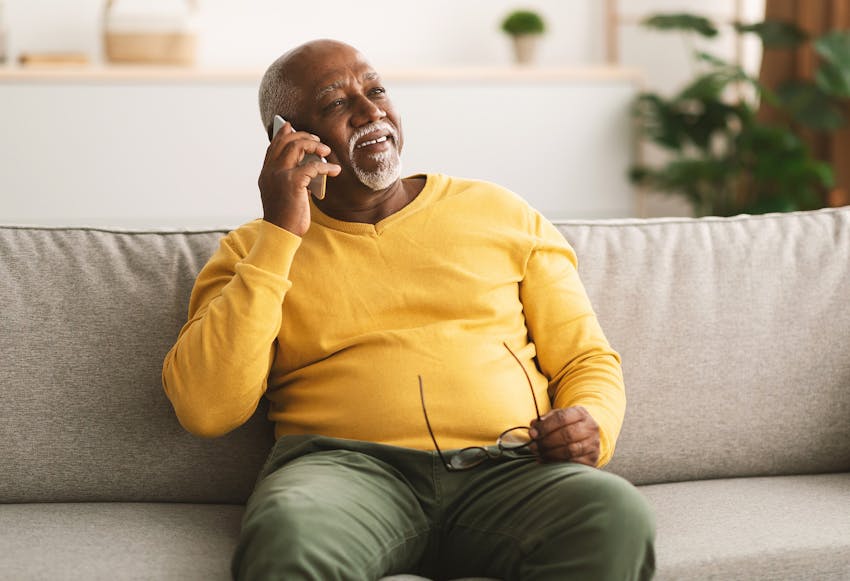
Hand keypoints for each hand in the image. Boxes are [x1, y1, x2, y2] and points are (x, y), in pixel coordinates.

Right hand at [258, 120, 340, 235]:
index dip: (282, 134)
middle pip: (285, 141)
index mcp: (266, 174)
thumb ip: (292, 178)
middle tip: (317, 141)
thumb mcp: (285, 194)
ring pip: (296, 146)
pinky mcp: (292, 181)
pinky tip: (335, 170)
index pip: (273, 147)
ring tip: (325, 150)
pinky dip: (326, 167)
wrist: (281, 233)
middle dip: (303, 136)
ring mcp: (279, 175)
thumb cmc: (286, 217)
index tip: (291, 126)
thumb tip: (309, 166)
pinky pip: (313, 166)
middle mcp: (270, 171)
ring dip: (314, 145)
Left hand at [529, 406, 599, 465]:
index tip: (532, 433)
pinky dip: (557, 463)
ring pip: (570, 450)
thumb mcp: (558, 417)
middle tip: (533, 446)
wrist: (587, 435)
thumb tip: (534, 427)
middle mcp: (590, 427)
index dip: (545, 426)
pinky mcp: (592, 459)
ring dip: (550, 454)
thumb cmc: (568, 425)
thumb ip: (545, 420)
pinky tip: (547, 460)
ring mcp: (593, 444)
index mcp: (580, 413)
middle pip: (566, 435)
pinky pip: (573, 463)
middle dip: (546, 442)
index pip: (561, 418)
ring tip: (538, 454)